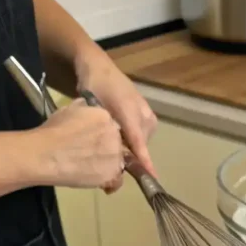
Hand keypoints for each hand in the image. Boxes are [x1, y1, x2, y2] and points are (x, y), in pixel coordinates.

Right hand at [34, 100, 123, 188]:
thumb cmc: (53, 132)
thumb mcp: (69, 110)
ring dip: (108, 165)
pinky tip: (98, 181)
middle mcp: (115, 135)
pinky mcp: (111, 174)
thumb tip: (88, 110)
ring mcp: (115, 156)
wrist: (46, 155)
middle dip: (107, 149)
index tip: (93, 140)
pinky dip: (109, 182)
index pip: (111, 126)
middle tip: (91, 155)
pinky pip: (116, 181)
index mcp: (105, 116)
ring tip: (92, 168)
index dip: (103, 135)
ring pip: (118, 161)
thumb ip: (84, 110)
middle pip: (117, 143)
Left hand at [77, 56, 156, 174]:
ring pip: (141, 142)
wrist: (100, 68)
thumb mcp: (94, 108)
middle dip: (128, 154)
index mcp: (130, 111)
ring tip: (112, 141)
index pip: (138, 142)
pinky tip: (120, 135)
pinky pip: (142, 136)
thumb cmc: (94, 87)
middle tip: (109, 158)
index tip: (152, 176)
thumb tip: (111, 152)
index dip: (144, 161)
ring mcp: (148, 115)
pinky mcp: (148, 116)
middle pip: (140, 145)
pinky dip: (132, 140)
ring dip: (129, 146)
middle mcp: (144, 114)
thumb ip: (103, 129)